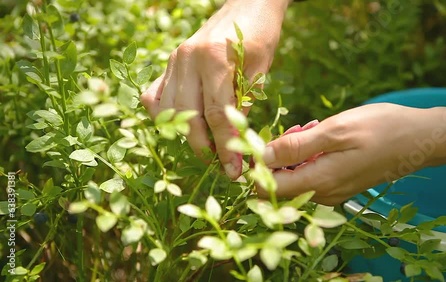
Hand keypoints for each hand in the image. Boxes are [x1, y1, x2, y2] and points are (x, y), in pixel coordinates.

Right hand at [141, 0, 289, 178]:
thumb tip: (235, 141)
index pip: (217, 114)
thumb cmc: (259, 35)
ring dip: (185, 135)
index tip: (234, 170)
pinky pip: (154, 97)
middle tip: (220, 165)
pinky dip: (164, 116)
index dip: (226, 146)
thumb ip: (243, 103)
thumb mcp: (260, 69)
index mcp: (213, 58)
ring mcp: (173, 61)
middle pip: (187, 117)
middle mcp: (186, 59)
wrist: (247, 4)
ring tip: (206, 148)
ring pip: (167, 111)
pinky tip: (182, 124)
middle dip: (204, 148)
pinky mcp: (168, 63)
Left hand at [259, 103, 445, 204]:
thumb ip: (295, 147)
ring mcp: (332, 193)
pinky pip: (311, 175)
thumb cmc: (381, 129)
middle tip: (299, 129)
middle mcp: (323, 195)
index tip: (265, 139)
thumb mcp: (335, 131)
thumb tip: (260, 157)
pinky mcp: (340, 186)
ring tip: (314, 129)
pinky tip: (323, 137)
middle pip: (280, 183)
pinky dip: (309, 156)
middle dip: (278, 155)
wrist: (420, 139)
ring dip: (295, 152)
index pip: (267, 189)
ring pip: (295, 177)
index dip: (257, 165)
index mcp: (319, 182)